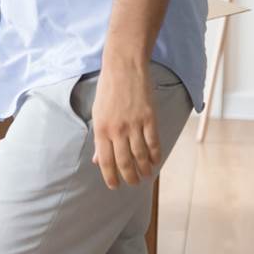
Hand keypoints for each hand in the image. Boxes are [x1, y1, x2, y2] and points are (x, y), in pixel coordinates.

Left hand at [91, 64, 161, 188]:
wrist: (123, 67)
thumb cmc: (108, 90)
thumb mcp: (97, 114)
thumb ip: (99, 138)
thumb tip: (98, 160)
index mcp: (100, 129)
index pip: (105, 161)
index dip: (110, 176)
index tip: (114, 186)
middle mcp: (116, 130)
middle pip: (124, 162)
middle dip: (129, 176)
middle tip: (133, 183)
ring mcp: (134, 124)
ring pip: (140, 155)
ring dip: (144, 168)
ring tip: (146, 175)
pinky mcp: (149, 118)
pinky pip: (153, 142)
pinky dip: (155, 154)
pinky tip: (155, 161)